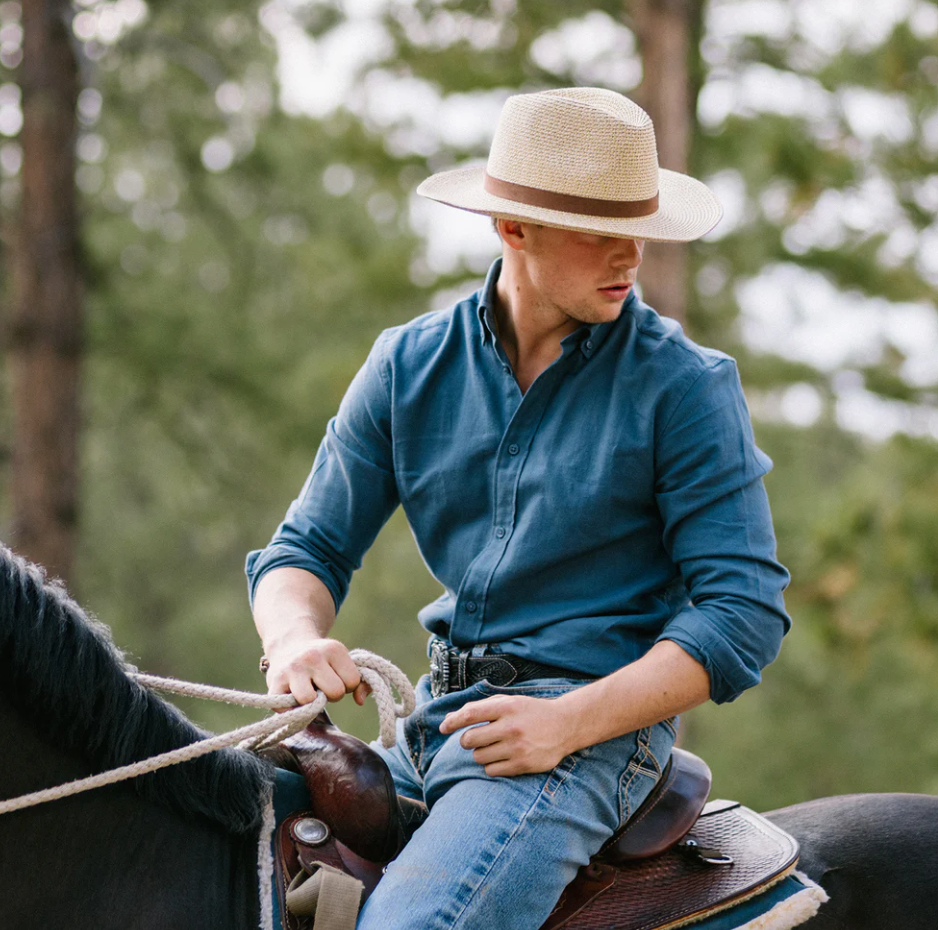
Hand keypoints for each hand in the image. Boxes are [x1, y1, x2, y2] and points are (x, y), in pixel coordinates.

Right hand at [264, 636, 370, 706]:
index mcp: (334, 649)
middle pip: (336, 692)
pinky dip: (291, 711)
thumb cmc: (322, 660)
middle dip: (331, 694)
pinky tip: (292, 700)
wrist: (288, 645)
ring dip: (311, 703)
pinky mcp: (274, 683)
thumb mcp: (342, 661)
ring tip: (308, 692)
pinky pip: (286, 710)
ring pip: (310, 701)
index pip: (352, 681)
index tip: (336, 678)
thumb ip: (361, 681)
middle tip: (322, 686)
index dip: (346, 685)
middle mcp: (312, 656)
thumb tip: (359, 701)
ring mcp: (292, 669)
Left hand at [439, 694, 576, 776]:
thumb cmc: (530, 712)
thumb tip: (449, 719)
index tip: (444, 728)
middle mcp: (510, 727)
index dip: (452, 721)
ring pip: (478, 757)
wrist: (564, 726)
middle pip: (470, 739)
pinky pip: (491, 770)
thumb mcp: (508, 702)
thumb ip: (480, 708)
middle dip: (467, 740)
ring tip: (494, 747)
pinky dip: (491, 765)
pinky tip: (502, 757)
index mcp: (506, 707)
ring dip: (481, 753)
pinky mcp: (522, 765)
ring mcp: (517, 748)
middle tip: (477, 738)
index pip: (470, 714)